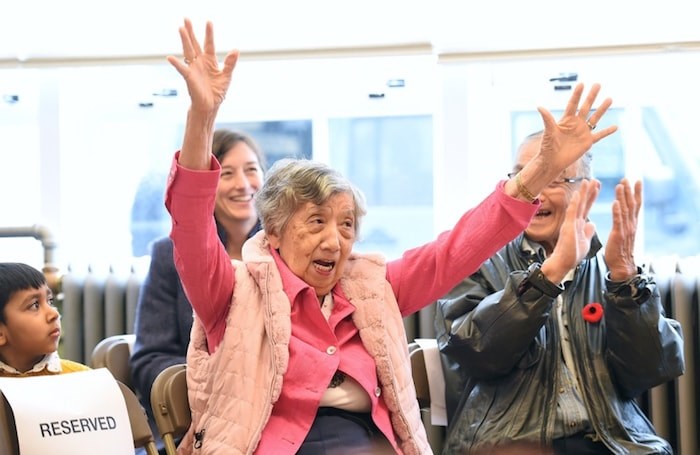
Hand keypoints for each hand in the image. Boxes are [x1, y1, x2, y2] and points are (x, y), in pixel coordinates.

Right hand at [167, 19, 238, 113]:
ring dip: (185, 40)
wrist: (210, 106)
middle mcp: (200, 62)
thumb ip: (230, 63)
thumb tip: (236, 50)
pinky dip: (176, 64)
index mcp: (210, 61)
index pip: (209, 44)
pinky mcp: (189, 77)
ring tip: (181, 28)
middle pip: (195, 44)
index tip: (208, 22)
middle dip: (191, 32)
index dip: (209, 34)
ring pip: (188, 51)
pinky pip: (182, 69)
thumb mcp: (226, 76)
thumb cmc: (217, 92)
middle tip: (186, 19)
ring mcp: (194, 69)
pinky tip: (170, 57)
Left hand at [507, 83, 617, 202]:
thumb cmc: (548, 147)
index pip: (573, 104)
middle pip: (585, 107)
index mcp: (566, 120)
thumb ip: (547, 119)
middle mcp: (576, 124)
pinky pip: (600, 135)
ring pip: (594, 118)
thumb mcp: (548, 131)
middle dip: (591, 96)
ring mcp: (583, 132)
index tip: (582, 83)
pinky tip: (616, 127)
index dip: (577, 94)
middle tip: (597, 84)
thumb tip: (539, 106)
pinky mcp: (588, 142)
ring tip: (609, 99)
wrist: (552, 162)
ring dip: (602, 109)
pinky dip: (607, 132)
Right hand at [541, 179, 599, 283]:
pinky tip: (577, 194)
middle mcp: (574, 221)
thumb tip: (592, 224)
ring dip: (582, 193)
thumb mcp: (584, 242)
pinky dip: (574, 203)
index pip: (587, 207)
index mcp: (579, 224)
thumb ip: (587, 232)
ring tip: (587, 181)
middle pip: (583, 203)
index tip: (597, 187)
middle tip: (594, 179)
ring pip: (577, 205)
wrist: (562, 264)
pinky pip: (572, 213)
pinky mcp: (567, 227)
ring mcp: (570, 223)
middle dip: (589, 191)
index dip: (592, 197)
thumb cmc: (571, 255)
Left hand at [605, 179, 641, 280]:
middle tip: (627, 178)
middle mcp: (630, 224)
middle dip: (630, 191)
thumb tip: (621, 214)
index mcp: (631, 224)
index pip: (634, 205)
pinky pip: (617, 221)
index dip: (636, 193)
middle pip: (631, 204)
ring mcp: (625, 229)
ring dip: (622, 196)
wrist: (621, 266)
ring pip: (625, 210)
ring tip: (620, 185)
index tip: (637, 181)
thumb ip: (622, 223)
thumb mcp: (622, 233)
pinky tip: (615, 202)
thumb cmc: (619, 250)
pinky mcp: (618, 235)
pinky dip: (616, 211)